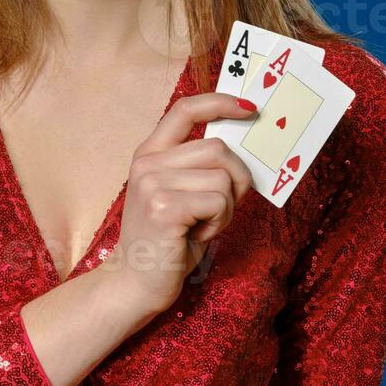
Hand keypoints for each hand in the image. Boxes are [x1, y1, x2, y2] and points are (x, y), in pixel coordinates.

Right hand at [102, 92, 256, 315]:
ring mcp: (152, 184)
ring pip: (222, 178)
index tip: (249, 109)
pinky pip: (218, 202)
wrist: (136, 282)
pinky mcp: (164, 208)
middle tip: (221, 207)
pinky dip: (219, 222)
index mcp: (150, 153)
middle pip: (218, 148)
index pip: (185, 109)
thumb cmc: (167, 240)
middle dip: (236, 179)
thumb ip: (200, 167)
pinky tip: (198, 235)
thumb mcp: (180, 193)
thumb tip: (245, 148)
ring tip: (204, 225)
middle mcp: (147, 163)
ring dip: (226, 207)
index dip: (220, 103)